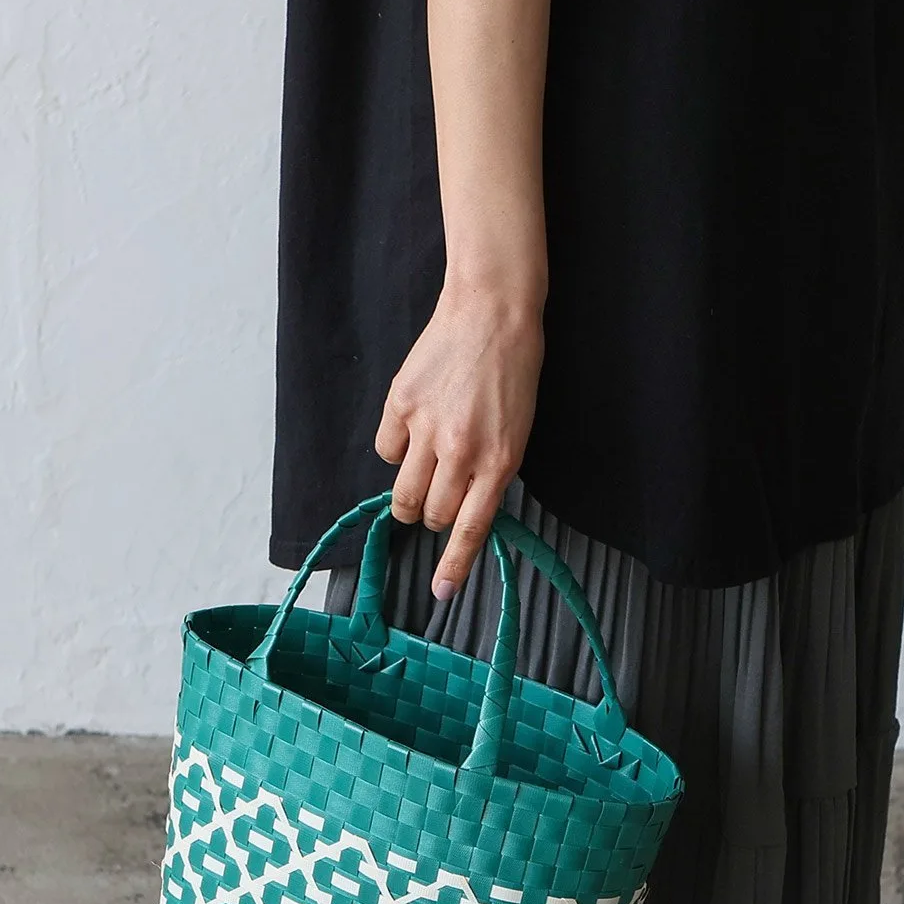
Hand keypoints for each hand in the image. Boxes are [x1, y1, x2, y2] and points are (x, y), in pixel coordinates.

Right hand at [375, 282, 543, 598]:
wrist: (493, 313)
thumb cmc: (514, 373)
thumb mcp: (517, 433)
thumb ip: (490, 474)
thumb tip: (463, 511)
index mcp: (498, 462)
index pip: (471, 527)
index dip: (455, 564)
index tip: (442, 591)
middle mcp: (461, 451)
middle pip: (432, 514)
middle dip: (433, 517)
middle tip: (437, 499)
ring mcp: (426, 428)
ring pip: (404, 492)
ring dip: (409, 497)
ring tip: (418, 479)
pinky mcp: (400, 404)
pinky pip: (386, 449)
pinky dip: (396, 449)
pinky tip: (412, 430)